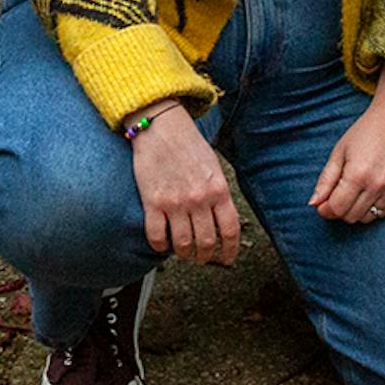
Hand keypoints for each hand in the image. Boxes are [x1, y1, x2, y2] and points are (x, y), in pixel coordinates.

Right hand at [129, 103, 239, 264]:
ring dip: (184, 253)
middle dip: (205, 255)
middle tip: (202, 257)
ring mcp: (175, 202)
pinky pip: (157, 236)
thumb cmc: (188, 143)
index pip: (230, 230)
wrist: (161, 126)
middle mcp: (199, 199)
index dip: (230, 250)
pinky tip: (163, 244)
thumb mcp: (213, 167)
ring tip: (183, 252)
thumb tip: (221, 220)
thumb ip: (218, 193)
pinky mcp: (153, 202)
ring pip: (183, 244)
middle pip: (207, 242)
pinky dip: (160, 246)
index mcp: (218, 189)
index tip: (227, 259)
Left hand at [310, 73, 384, 224]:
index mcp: (357, 175)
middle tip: (336, 197)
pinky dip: (372, 209)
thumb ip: (326, 180)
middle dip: (339, 210)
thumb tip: (313, 203)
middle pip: (351, 216)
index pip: (337, 208)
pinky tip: (368, 193)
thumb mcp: (339, 152)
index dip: (325, 210)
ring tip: (353, 193)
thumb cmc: (364, 133)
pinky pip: (383, 214)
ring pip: (367, 218)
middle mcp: (376, 186)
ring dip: (356, 211)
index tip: (322, 205)